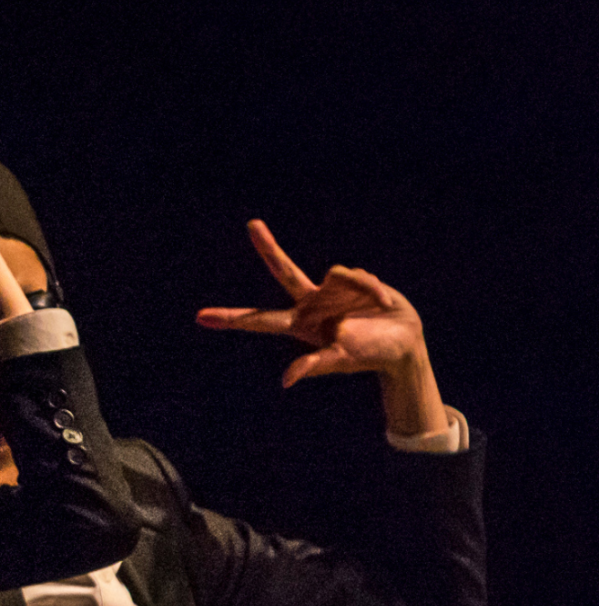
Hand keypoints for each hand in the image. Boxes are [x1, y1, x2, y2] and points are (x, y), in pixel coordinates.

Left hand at [197, 220, 444, 434]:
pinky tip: (382, 302)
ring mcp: (331, 289)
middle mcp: (311, 303)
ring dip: (362, 290)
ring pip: (338, 272)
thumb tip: (285, 381)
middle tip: (252, 224)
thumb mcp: (340, 361)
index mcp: (300, 324)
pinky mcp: (353, 280)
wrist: (404, 343)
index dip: (231, 318)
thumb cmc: (369, 357)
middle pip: (283, 270)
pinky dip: (374, 289)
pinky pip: (360, 275)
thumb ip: (313, 366)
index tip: (200, 317)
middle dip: (268, 247)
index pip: (258, 321)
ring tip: (376, 311)